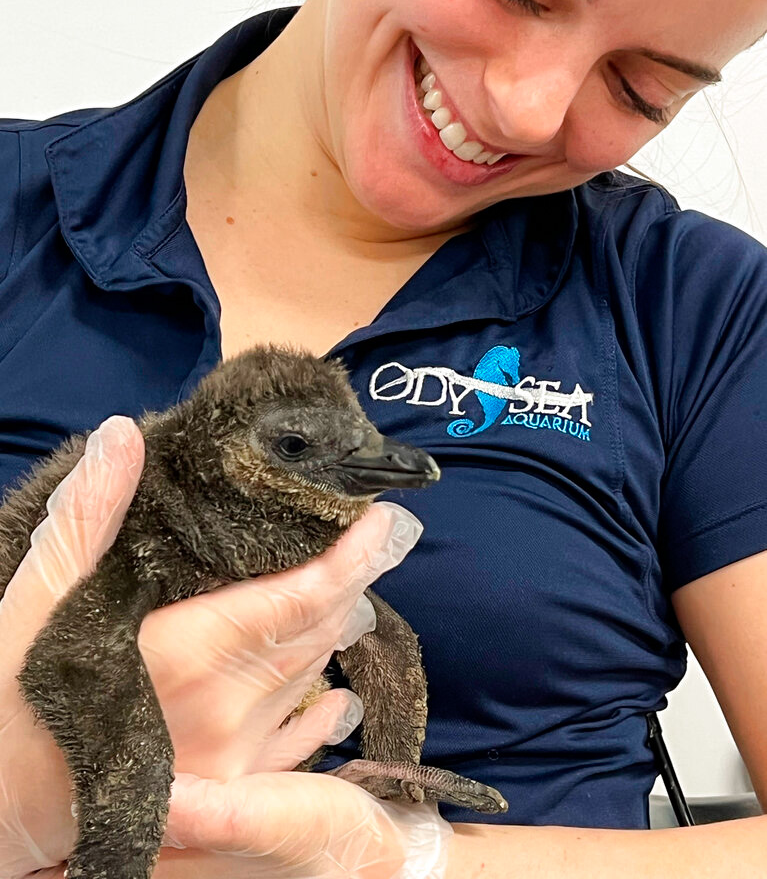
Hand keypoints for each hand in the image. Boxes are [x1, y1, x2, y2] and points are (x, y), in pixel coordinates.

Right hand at [5, 416, 424, 877]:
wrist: (0, 817)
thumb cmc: (12, 705)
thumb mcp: (36, 603)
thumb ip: (88, 518)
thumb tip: (124, 436)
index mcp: (189, 651)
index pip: (302, 594)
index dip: (355, 555)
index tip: (390, 518)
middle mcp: (226, 704)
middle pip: (317, 629)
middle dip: (350, 580)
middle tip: (370, 538)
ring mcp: (234, 754)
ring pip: (312, 675)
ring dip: (335, 629)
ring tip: (349, 589)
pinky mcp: (227, 788)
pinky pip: (301, 743)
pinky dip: (324, 708)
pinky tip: (341, 696)